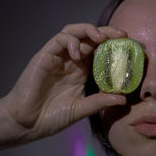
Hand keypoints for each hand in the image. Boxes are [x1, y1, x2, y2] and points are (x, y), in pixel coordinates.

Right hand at [3, 24, 126, 140]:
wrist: (26, 124)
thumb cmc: (51, 117)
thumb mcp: (80, 109)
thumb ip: (99, 102)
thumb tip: (123, 98)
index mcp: (81, 70)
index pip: (99, 49)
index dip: (113, 44)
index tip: (129, 45)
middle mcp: (70, 60)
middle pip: (89, 36)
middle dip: (106, 32)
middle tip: (121, 35)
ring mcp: (57, 57)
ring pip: (73, 32)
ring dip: (88, 30)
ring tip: (101, 38)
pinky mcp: (44, 56)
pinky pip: (58, 40)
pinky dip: (70, 41)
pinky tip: (77, 53)